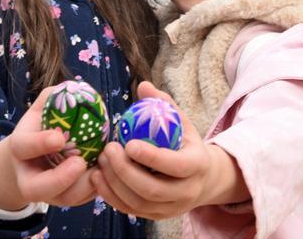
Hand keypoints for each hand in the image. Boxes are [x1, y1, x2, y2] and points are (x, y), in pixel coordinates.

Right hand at [0, 86, 96, 209]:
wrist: (38, 155)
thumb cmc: (43, 125)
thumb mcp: (43, 106)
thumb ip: (54, 96)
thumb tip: (75, 88)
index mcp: (20, 148)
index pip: (24, 147)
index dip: (40, 143)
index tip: (59, 137)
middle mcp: (29, 176)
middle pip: (37, 188)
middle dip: (59, 179)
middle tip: (80, 163)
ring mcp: (48, 192)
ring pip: (63, 199)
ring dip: (84, 187)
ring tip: (101, 168)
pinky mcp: (66, 198)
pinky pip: (81, 200)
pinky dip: (96, 189)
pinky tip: (109, 173)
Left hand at [91, 82, 219, 219]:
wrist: (203, 179)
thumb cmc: (187, 144)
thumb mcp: (182, 122)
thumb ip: (164, 104)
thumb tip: (143, 86)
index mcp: (196, 165)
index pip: (175, 165)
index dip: (151, 157)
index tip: (129, 143)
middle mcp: (186, 192)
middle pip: (152, 189)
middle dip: (125, 171)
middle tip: (108, 149)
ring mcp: (171, 208)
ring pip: (138, 203)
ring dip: (114, 183)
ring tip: (101, 162)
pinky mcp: (156, 216)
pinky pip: (130, 210)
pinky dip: (111, 196)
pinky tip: (99, 178)